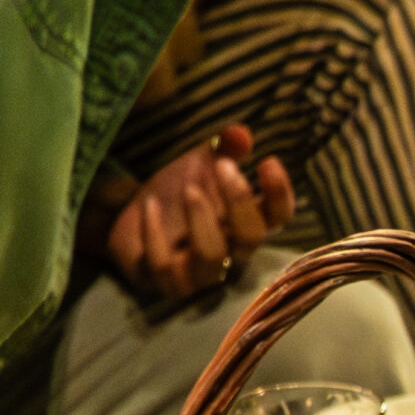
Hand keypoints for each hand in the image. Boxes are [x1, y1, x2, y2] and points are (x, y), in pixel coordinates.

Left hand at [106, 125, 292, 302]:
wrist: (135, 218)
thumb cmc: (177, 194)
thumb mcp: (201, 164)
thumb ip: (224, 149)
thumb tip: (240, 133)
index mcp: (248, 224)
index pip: (279, 217)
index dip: (279, 194)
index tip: (267, 162)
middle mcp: (230, 253)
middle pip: (251, 237)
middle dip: (239, 201)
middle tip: (223, 165)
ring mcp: (199, 272)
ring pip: (211, 257)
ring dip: (202, 220)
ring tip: (189, 189)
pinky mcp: (164, 281)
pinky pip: (164, 264)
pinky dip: (155, 233)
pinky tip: (149, 206)